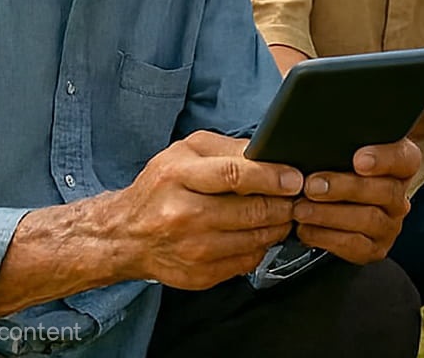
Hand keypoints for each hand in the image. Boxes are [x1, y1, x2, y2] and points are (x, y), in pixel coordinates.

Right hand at [113, 131, 301, 288]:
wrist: (127, 235)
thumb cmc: (160, 188)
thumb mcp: (185, 152)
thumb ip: (227, 149)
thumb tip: (269, 153)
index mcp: (178, 177)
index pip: (235, 175)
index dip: (272, 177)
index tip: (294, 178)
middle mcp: (183, 215)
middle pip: (251, 211)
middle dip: (283, 203)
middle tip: (296, 196)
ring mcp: (192, 249)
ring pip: (256, 238)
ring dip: (278, 225)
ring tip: (281, 212)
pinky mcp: (200, 275)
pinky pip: (248, 260)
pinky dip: (261, 246)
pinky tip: (256, 233)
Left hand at [293, 138, 420, 263]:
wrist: (337, 206)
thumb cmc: (339, 170)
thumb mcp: (344, 151)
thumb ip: (342, 144)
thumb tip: (318, 135)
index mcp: (401, 166)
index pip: (404, 159)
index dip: (384, 159)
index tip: (359, 160)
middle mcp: (399, 196)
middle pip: (383, 191)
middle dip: (344, 187)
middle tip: (312, 185)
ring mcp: (390, 225)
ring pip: (367, 219)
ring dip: (329, 214)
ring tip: (301, 209)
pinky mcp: (375, 248)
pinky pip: (354, 245)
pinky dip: (326, 237)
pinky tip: (306, 228)